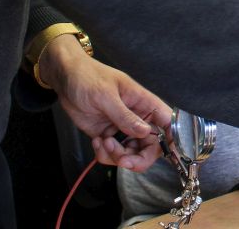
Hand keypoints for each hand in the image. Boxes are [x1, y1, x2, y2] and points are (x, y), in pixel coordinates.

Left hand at [37, 36, 171, 171]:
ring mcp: (121, 129)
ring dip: (117, 156)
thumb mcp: (106, 96)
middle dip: (138, 158)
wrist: (65, 78)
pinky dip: (104, 154)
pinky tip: (95, 141)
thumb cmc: (89, 78)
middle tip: (123, 160)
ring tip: (102, 143)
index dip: (173, 140)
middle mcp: (137, 119)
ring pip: (131, 154)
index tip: (170, 155)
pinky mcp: (107, 136)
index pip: (168, 123)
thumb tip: (145, 133)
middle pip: (151, 146)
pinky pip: (112, 154)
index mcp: (145, 104)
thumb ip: (125, 116)